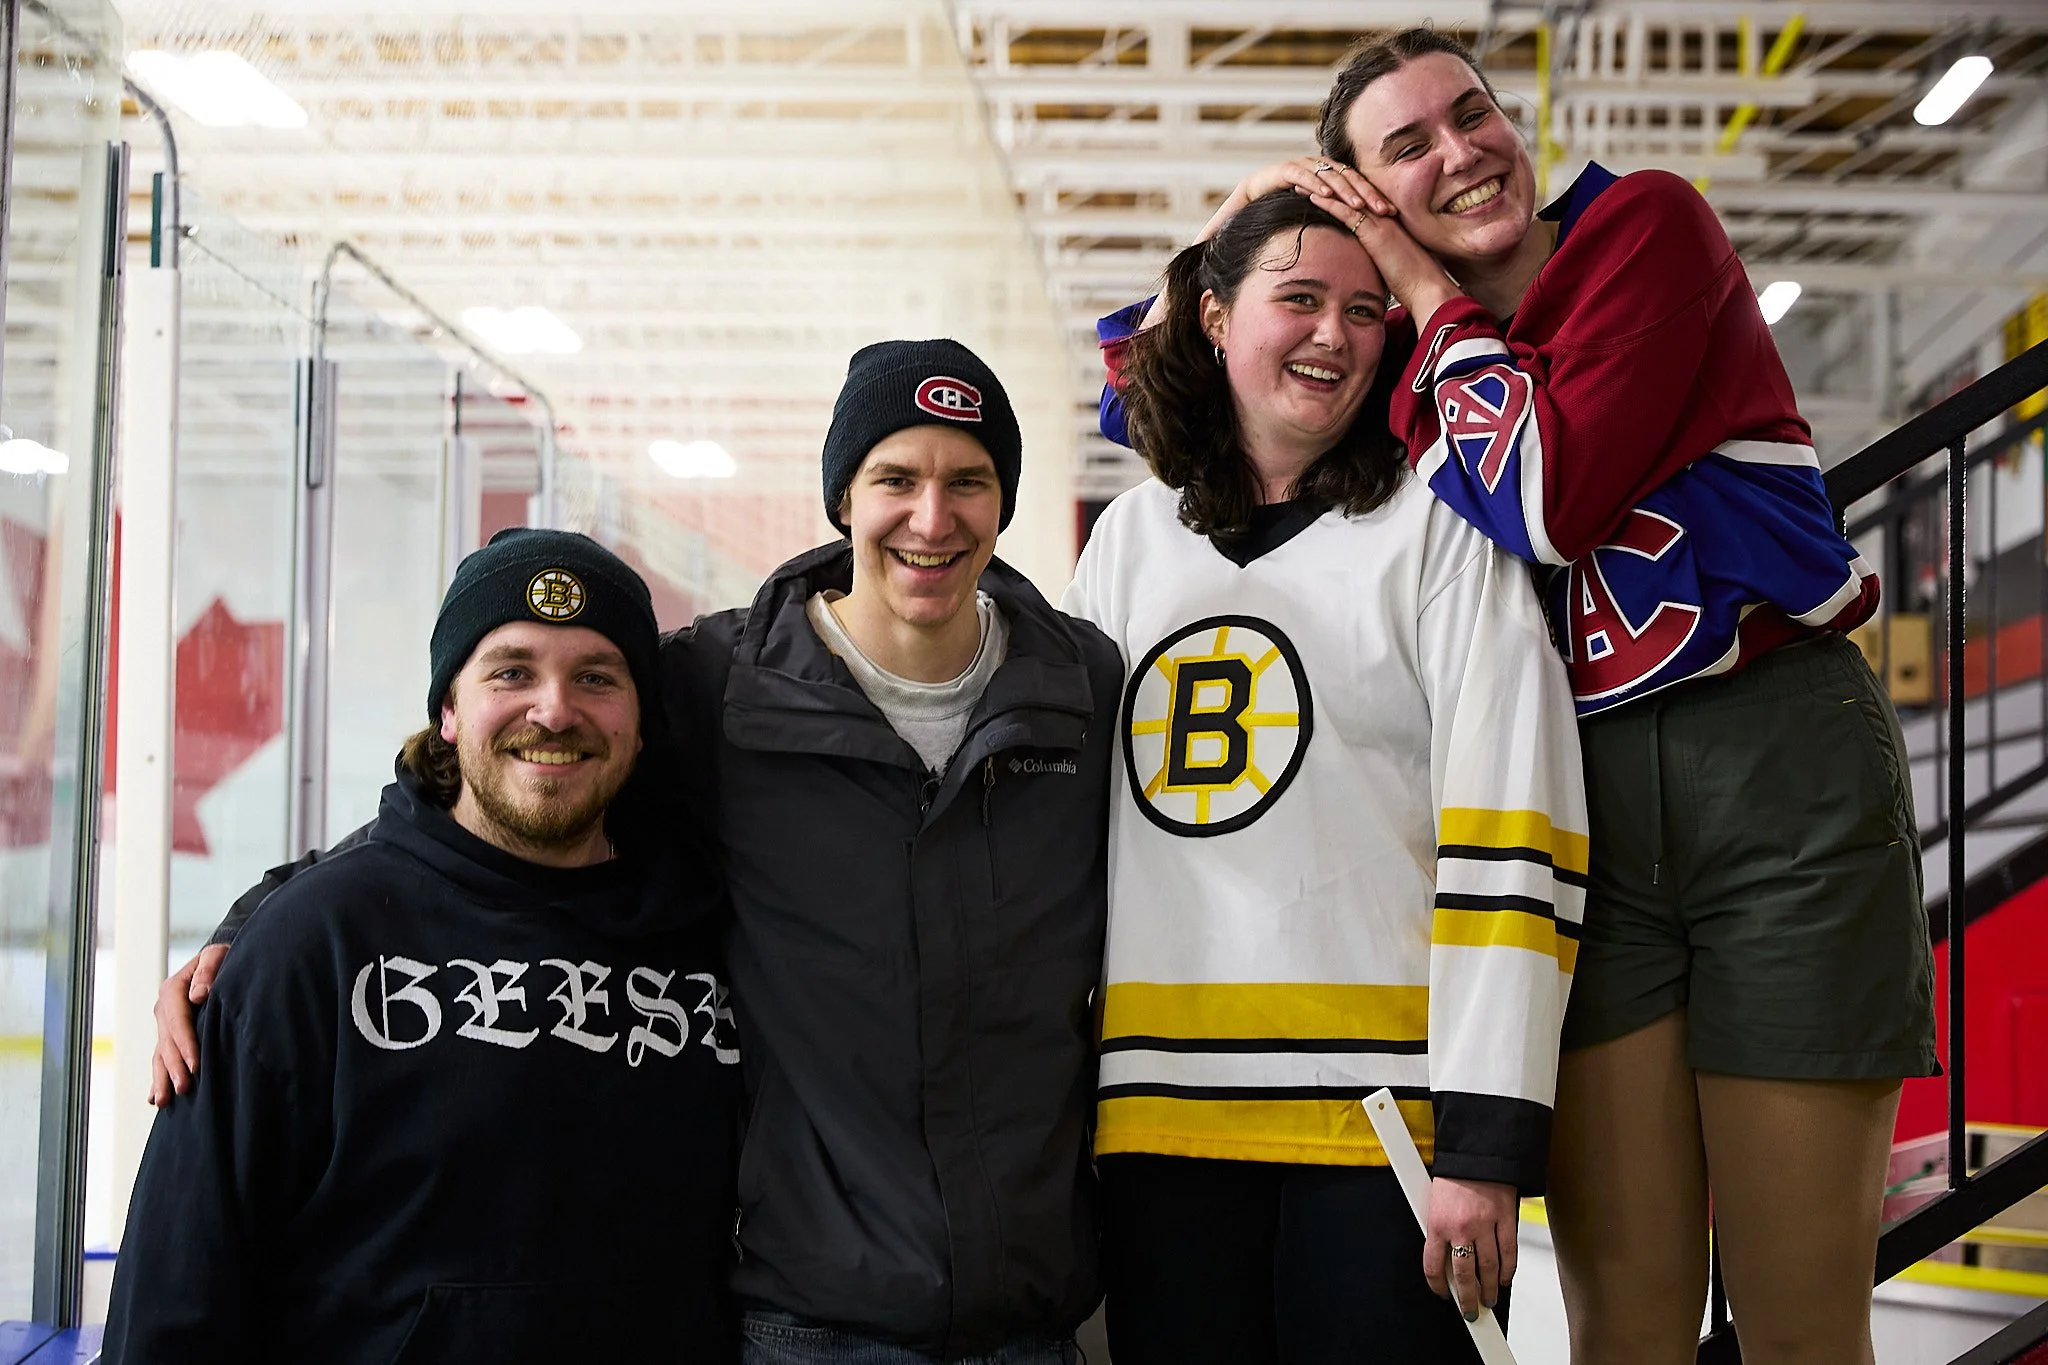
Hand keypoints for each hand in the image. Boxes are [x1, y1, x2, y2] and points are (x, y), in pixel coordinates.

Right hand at [150, 944, 228, 1105]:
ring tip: (164, 1101)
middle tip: (184, 1089)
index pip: (178, 1022)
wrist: (219, 960)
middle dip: (174, 1067)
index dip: (186, 1045)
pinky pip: (161, 1057)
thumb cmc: (222, 957)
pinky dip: (158, 1077)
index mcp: (173, 990)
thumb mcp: (217, 955)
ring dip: (162, 1078)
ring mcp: (164, 1023)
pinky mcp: (170, 1034)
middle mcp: (164, 1009)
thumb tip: (198, 994)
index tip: (196, 1065)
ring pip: (160, 1054)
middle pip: (167, 1043)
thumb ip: (208, 970)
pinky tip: (154, 1097)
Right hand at [1195, 156, 1381, 244]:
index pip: (1357, 186)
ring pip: (1328, 174)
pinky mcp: (1281, 170)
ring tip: (1358, 205)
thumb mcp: (1312, 226)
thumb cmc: (1280, 221)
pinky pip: (1301, 174)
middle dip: (1366, 193)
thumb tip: (1361, 255)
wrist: (1243, 208)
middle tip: (1384, 210)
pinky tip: (1325, 195)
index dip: (1374, 198)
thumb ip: (1333, 230)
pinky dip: (1313, 183)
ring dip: (1344, 189)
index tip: (1392, 215)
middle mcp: (1318, 170)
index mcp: (1329, 181)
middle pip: (1349, 178)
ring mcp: (1300, 168)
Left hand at [1303, 186, 1464, 324]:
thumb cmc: (1415, 282)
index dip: (1343, 194)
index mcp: (1391, 223)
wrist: (1428, 288)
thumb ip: (1383, 257)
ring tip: (1301, 183)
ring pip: (1347, 199)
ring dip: (1323, 189)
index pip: (1362, 202)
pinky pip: (1348, 213)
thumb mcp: (1396, 264)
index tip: (1325, 189)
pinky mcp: (1375, 234)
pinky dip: (1329, 203)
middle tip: (1309, 178)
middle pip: (1352, 194)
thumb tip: (1373, 263)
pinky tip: (1313, 196)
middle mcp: (1386, 217)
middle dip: (1330, 185)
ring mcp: (1381, 223)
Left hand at [1423, 1176, 1518, 1320]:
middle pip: (1464, 1275)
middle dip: (1468, 1299)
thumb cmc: (1454, 1175)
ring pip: (1489, 1268)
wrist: (1477, 1150)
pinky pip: (1509, 1252)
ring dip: (1490, 1289)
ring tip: (1489, 1300)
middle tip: (1471, 1312)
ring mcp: (1485, 1224)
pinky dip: (1508, 1270)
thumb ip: (1439, 1230)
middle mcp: (1460, 1227)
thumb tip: (1443, 1257)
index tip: (1444, 1294)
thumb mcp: (1435, 1202)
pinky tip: (1505, 1279)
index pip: (1433, 1266)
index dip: (1438, 1286)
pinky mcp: (1506, 1218)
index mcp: (1437, 1223)